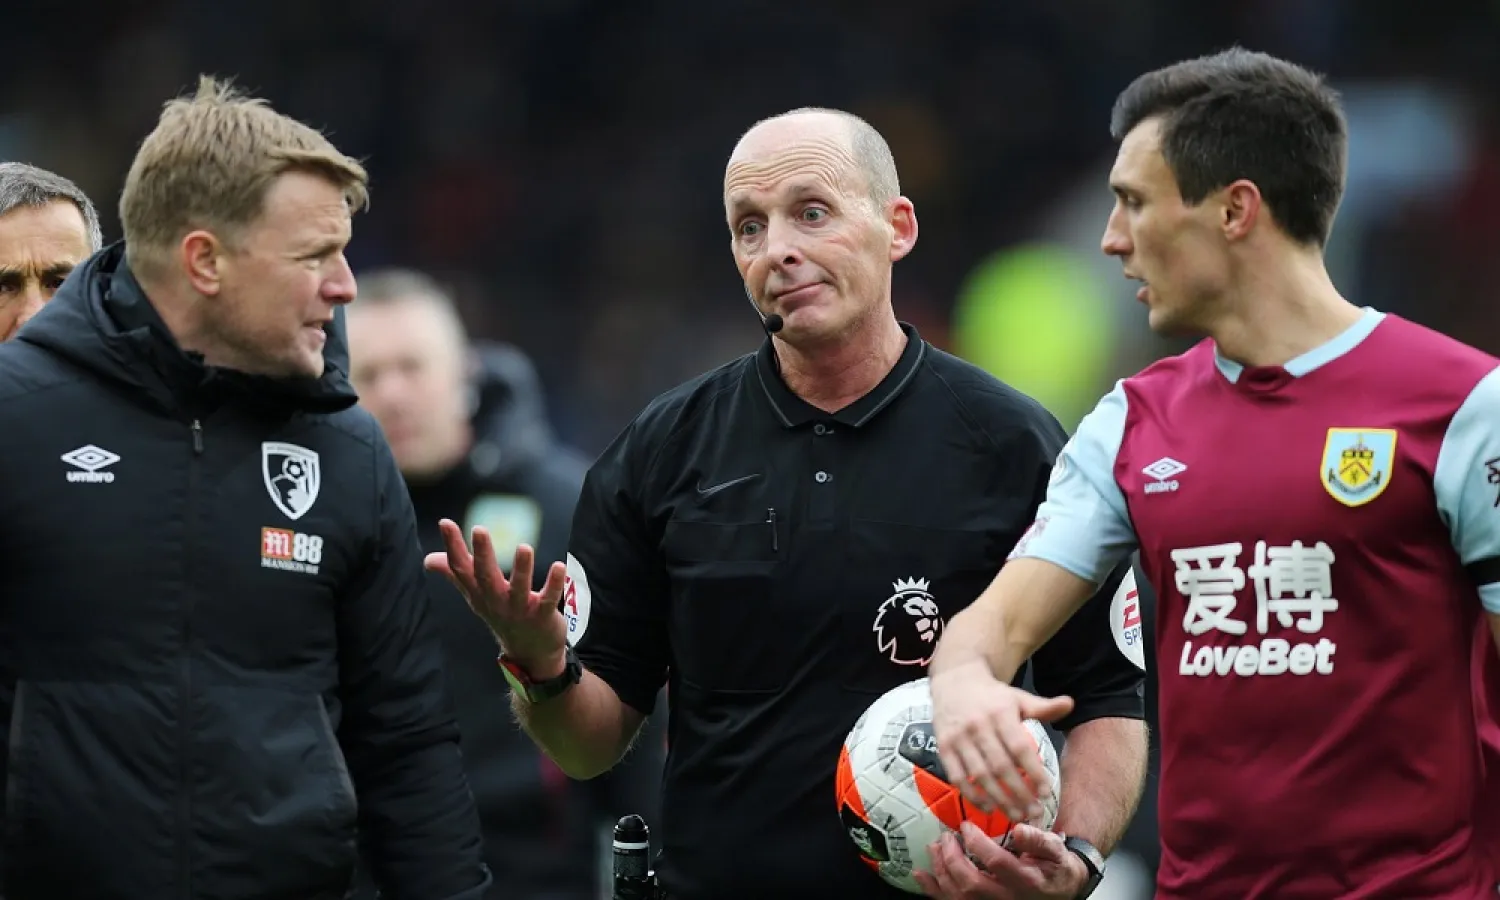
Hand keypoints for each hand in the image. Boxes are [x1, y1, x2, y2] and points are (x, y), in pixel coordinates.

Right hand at [424, 518, 568, 669]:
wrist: (529, 653)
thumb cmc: (501, 615)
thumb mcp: (476, 596)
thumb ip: (455, 574)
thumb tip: (428, 559)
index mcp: (479, 593)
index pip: (461, 569)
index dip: (453, 546)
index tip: (445, 522)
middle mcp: (496, 601)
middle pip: (486, 577)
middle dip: (483, 554)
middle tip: (479, 530)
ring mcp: (519, 610)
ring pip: (519, 588)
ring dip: (522, 569)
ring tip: (524, 547)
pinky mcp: (542, 616)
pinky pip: (548, 600)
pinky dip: (553, 584)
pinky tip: (559, 567)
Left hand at [915, 822, 1086, 899]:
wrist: (1060, 891)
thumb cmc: (1055, 869)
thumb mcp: (1056, 851)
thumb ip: (1038, 840)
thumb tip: (1020, 829)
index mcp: (1026, 880)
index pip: (996, 862)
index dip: (977, 843)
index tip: (967, 826)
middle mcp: (1007, 897)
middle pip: (971, 883)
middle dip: (952, 858)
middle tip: (947, 837)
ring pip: (960, 896)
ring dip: (941, 871)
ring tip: (935, 848)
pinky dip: (935, 890)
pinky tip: (923, 875)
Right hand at [929, 660, 1071, 820]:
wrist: (954, 681)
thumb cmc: (992, 696)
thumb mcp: (1018, 697)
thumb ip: (1043, 707)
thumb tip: (1070, 704)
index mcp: (1000, 712)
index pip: (1019, 747)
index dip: (1033, 772)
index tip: (1045, 792)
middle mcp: (977, 725)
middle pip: (1000, 766)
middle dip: (1019, 793)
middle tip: (1035, 812)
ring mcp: (958, 738)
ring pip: (979, 776)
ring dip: (999, 800)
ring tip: (1017, 815)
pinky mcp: (943, 748)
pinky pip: (958, 777)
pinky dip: (973, 796)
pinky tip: (989, 808)